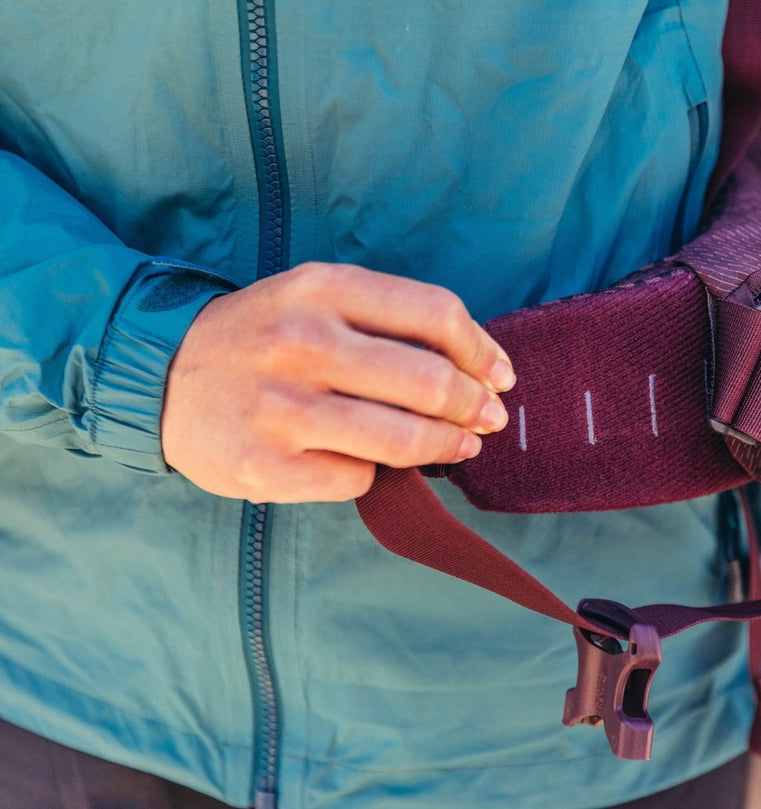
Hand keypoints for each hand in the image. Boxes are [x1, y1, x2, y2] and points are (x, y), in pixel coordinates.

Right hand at [161, 262, 514, 502]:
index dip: (482, 350)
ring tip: (459, 446)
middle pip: (429, 381)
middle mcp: (302, 344)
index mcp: (322, 290)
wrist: (157, 376)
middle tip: (489, 420)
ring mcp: (281, 409)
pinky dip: (374, 473)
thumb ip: (385, 321)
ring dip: (445, 447)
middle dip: (474, 406)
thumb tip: (475, 367)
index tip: (500, 376)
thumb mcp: (314, 299)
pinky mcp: (265, 466)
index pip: (435, 314)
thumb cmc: (261, 338)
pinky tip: (366, 461)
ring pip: (403, 439)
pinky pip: (356, 478)